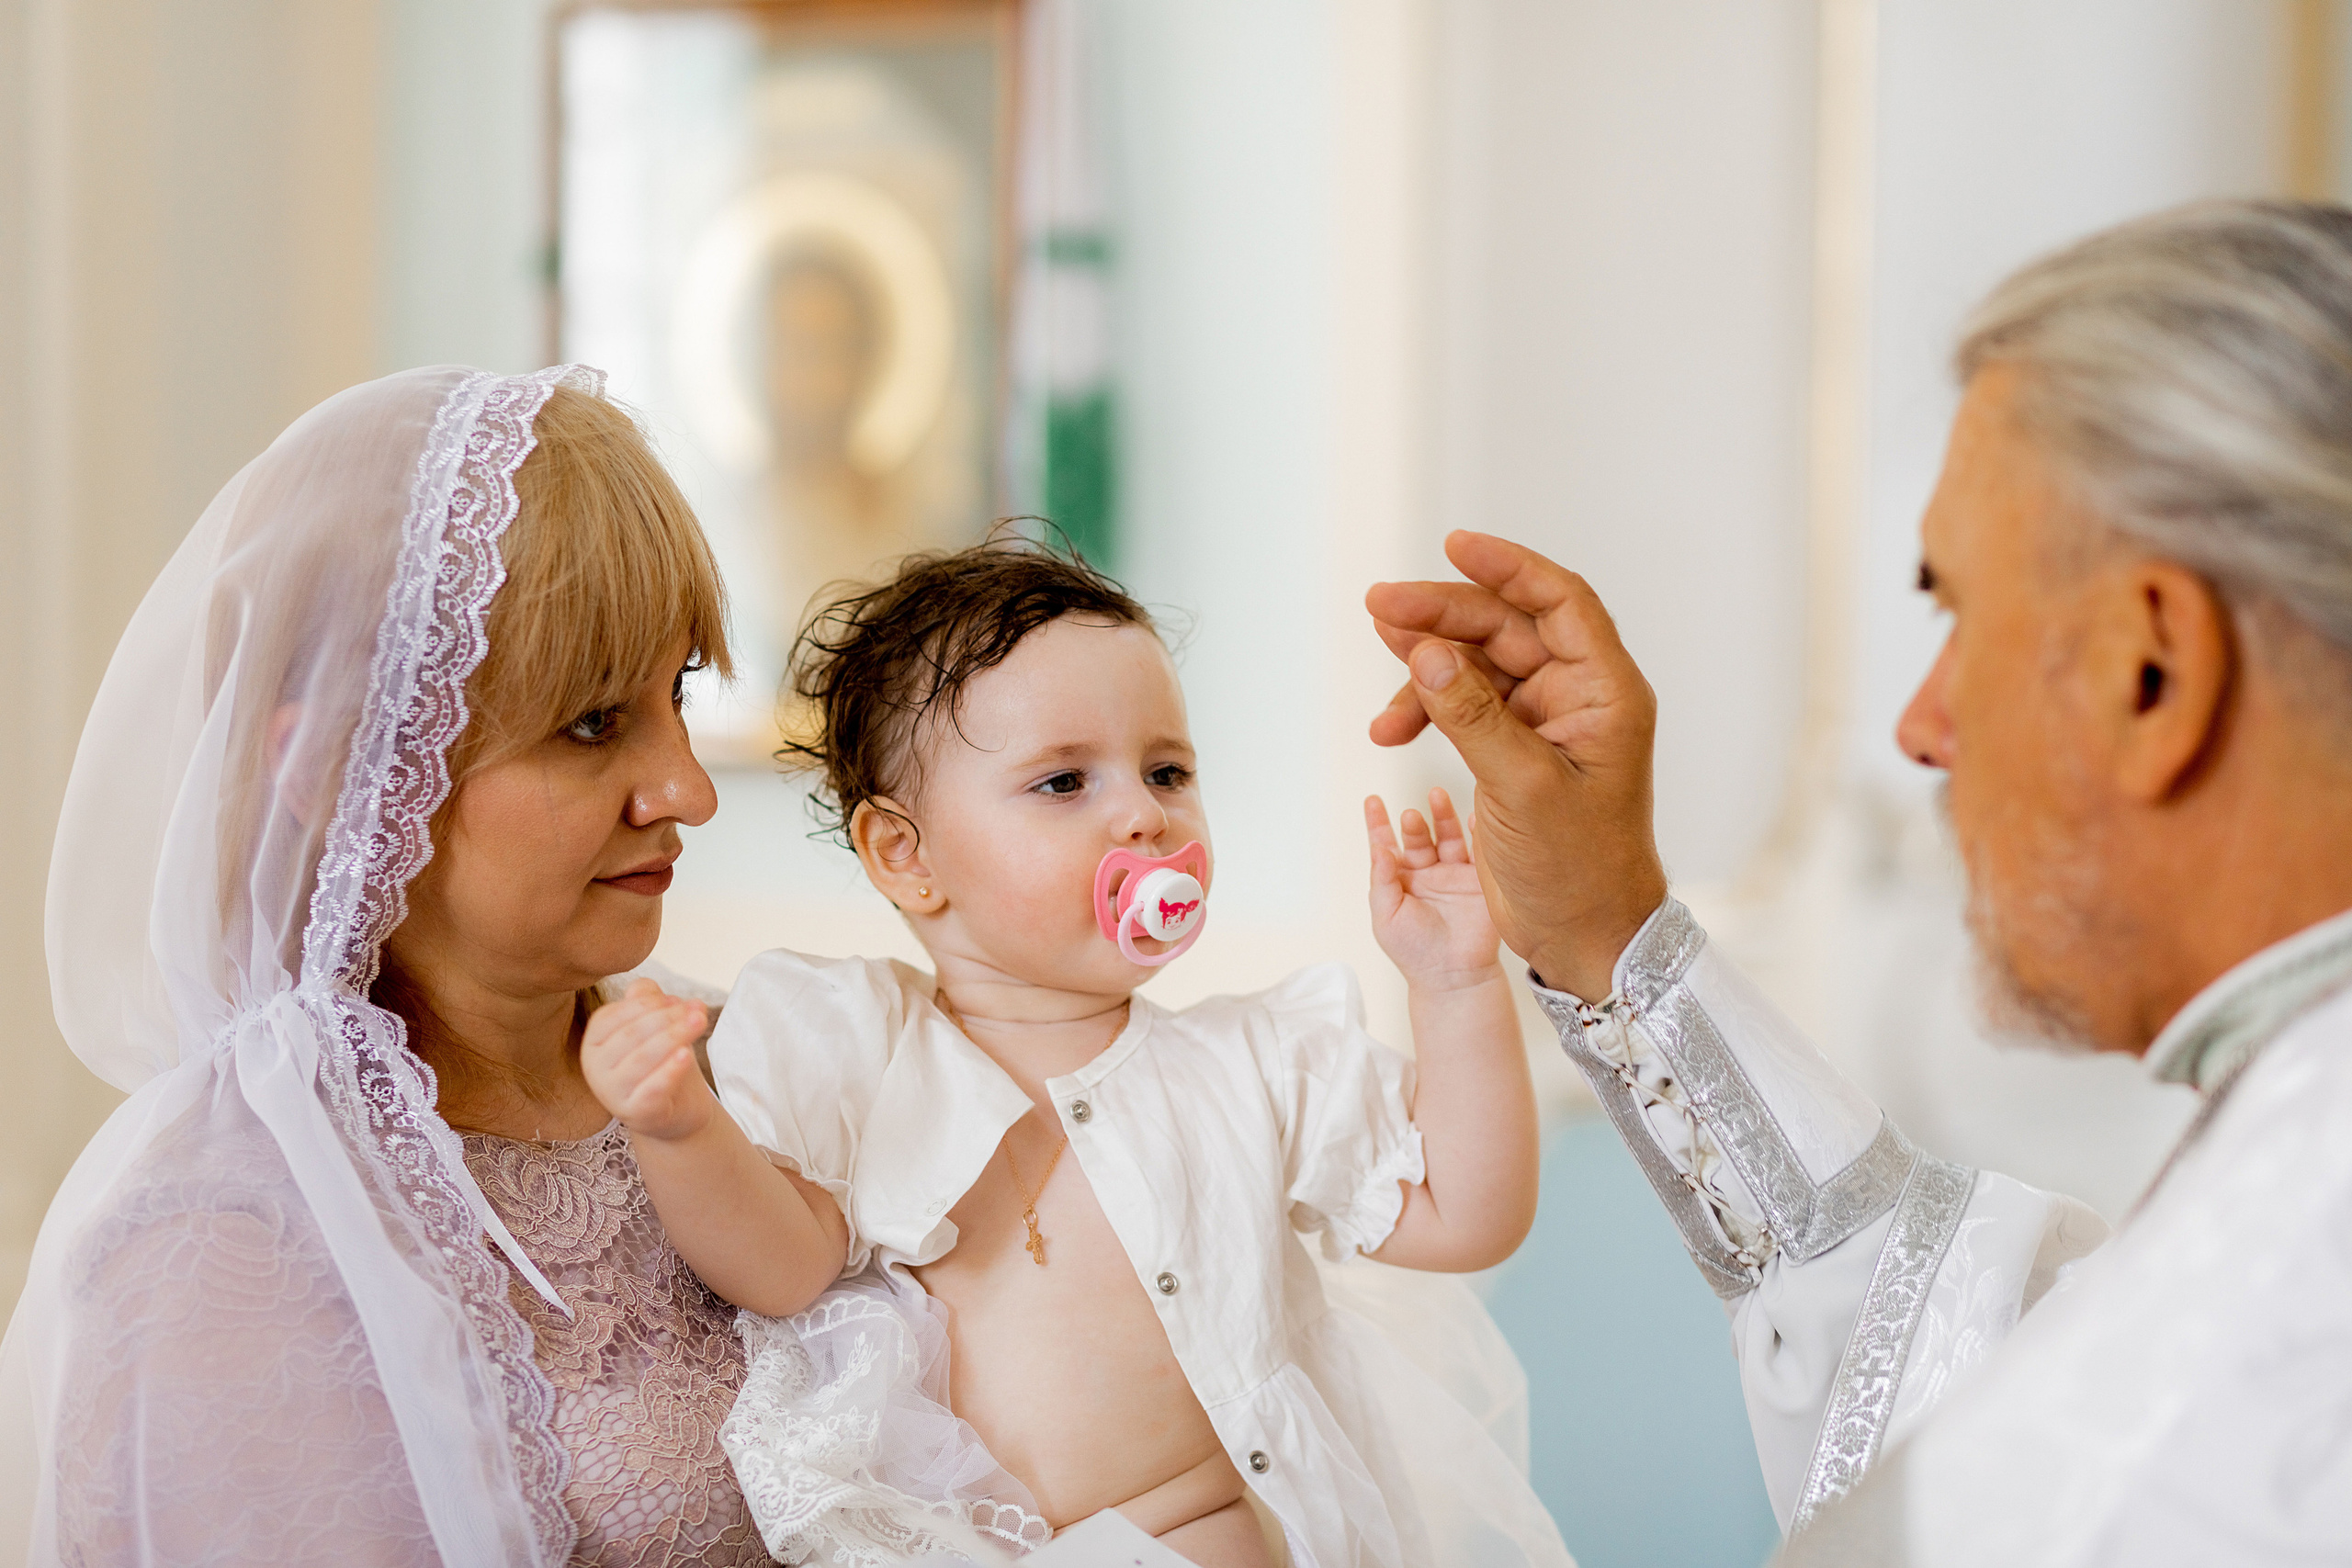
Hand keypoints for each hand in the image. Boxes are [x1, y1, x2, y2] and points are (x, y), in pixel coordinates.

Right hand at [581, 977, 713, 1142]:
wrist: (674, 1108)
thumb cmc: (661, 1060)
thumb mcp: (656, 1026)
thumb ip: (655, 1003)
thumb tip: (670, 997)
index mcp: (595, 1039)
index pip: (616, 1015)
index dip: (649, 1004)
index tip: (681, 1001)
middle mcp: (595, 1066)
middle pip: (631, 1035)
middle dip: (667, 1018)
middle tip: (698, 1012)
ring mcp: (611, 1093)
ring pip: (641, 1059)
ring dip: (674, 1037)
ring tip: (700, 1022)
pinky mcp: (633, 1113)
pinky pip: (652, 1089)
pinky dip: (670, 1070)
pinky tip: (687, 1055)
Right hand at [1364, 530, 1666, 997]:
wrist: (1584, 937)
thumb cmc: (1578, 869)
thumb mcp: (1522, 788)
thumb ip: (1473, 715)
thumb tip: (1427, 650)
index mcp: (1605, 693)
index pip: (1558, 601)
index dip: (1507, 566)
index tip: (1454, 545)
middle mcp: (1579, 696)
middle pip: (1505, 627)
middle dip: (1442, 615)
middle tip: (1380, 608)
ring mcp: (1546, 721)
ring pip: (1477, 663)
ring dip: (1425, 662)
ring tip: (1378, 658)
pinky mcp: (1515, 749)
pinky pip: (1465, 704)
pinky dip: (1426, 707)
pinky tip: (1390, 724)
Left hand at [1367, 789, 1501, 990]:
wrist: (1452, 976)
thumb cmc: (1413, 951)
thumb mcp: (1386, 916)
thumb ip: (1382, 881)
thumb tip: (1378, 849)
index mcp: (1400, 881)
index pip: (1386, 845)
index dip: (1378, 823)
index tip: (1371, 801)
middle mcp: (1426, 873)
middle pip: (1418, 838)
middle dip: (1413, 824)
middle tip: (1410, 816)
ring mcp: (1453, 875)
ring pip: (1447, 837)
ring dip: (1442, 817)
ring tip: (1436, 796)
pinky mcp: (1478, 881)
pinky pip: (1478, 852)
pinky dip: (1477, 832)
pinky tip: (1473, 817)